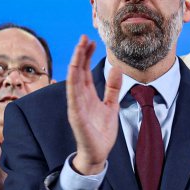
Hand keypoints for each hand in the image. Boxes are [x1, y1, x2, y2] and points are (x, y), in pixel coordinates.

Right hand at [66, 36, 121, 175]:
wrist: (98, 153)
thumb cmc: (101, 131)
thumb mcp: (111, 105)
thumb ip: (113, 88)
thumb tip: (116, 69)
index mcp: (87, 95)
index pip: (85, 71)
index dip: (87, 56)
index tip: (92, 41)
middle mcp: (79, 97)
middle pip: (78, 70)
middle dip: (81, 54)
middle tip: (84, 37)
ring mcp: (76, 105)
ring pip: (74, 79)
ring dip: (76, 62)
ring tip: (79, 47)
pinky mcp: (75, 114)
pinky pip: (72, 95)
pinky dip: (73, 82)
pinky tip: (74, 69)